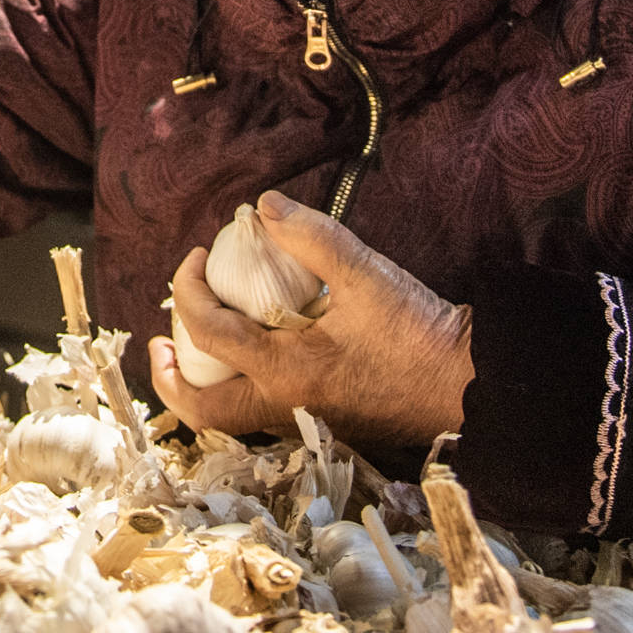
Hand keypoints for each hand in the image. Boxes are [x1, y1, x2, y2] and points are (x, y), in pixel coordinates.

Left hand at [146, 190, 472, 463]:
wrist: (469, 387)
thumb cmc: (419, 334)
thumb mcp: (365, 273)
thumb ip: (312, 236)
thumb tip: (262, 206)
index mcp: (286, 372)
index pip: (208, 331)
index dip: (187, 289)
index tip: (195, 257)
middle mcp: (286, 407)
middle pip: (204, 409)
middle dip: (171, 377)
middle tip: (162, 341)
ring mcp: (304, 423)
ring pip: (231, 419)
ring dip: (204, 386)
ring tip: (195, 349)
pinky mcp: (324, 426)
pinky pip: (261, 415)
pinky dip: (239, 389)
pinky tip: (251, 356)